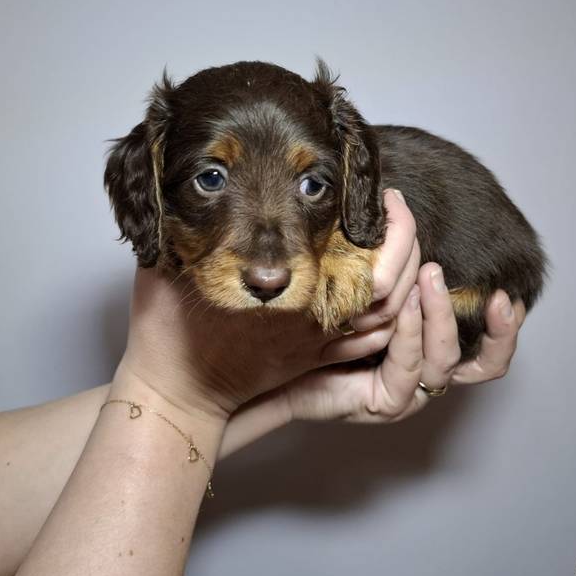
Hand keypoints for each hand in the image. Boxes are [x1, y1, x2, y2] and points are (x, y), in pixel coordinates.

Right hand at [114, 190, 423, 421]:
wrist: (174, 393)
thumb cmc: (168, 330)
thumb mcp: (168, 263)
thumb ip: (181, 224)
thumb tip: (185, 182)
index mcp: (288, 290)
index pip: (366, 259)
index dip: (390, 225)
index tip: (383, 194)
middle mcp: (313, 317)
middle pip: (392, 286)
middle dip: (408, 243)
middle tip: (397, 207)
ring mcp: (317, 343)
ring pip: (390, 318)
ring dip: (407, 280)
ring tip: (399, 240)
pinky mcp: (312, 360)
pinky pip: (371, 342)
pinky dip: (394, 316)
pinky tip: (387, 285)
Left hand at [283, 274, 526, 422]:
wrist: (277, 367)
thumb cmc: (319, 328)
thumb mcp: (367, 294)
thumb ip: (396, 272)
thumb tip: (406, 216)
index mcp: (430, 352)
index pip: (485, 352)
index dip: (506, 330)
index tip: (511, 297)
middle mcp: (426, 375)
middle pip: (482, 365)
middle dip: (491, 326)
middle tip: (484, 287)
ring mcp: (408, 392)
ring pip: (444, 359)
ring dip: (439, 314)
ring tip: (428, 277)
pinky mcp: (384, 402)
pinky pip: (408, 367)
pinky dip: (410, 333)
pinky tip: (404, 305)